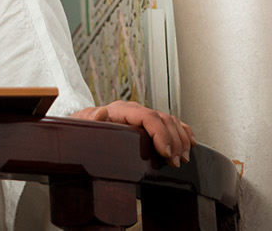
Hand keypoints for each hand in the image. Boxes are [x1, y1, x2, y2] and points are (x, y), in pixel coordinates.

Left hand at [72, 100, 194, 166]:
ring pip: (170, 121)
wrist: (82, 128)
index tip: (167, 152)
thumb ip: (89, 119)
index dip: (161, 134)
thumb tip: (101, 112)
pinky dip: (183, 131)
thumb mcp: (80, 124)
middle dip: (174, 141)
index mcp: (120, 110)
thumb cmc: (82, 128)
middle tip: (177, 162)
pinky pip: (170, 123)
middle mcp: (134, 111)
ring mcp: (142, 116)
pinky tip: (190, 142)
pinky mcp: (147, 123)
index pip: (148, 117)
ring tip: (183, 158)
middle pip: (163, 119)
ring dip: (181, 139)